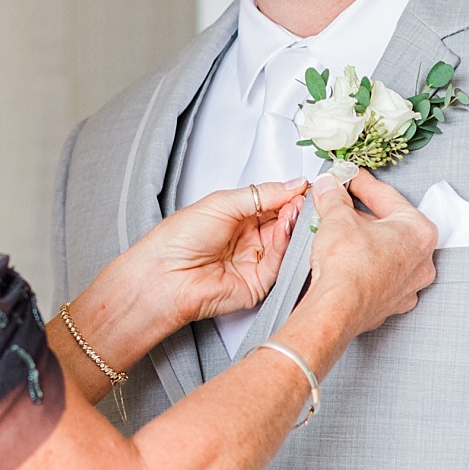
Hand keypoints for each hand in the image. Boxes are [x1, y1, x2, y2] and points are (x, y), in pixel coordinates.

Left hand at [127, 177, 308, 323]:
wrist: (164, 274)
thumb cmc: (178, 239)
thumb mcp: (222, 203)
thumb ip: (261, 194)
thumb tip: (291, 185)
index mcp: (236, 217)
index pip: (272, 204)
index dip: (288, 195)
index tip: (304, 187)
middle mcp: (247, 239)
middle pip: (282, 223)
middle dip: (294, 209)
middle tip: (303, 199)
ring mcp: (253, 261)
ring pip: (284, 243)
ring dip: (291, 225)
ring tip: (294, 210)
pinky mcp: (258, 284)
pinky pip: (278, 263)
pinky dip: (285, 245)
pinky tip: (285, 229)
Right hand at [301, 169, 437, 337]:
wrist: (336, 308)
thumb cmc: (349, 268)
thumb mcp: (337, 217)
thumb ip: (335, 197)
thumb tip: (331, 188)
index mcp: (419, 232)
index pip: (388, 197)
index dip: (362, 184)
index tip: (350, 179)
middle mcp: (421, 261)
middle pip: (389, 224)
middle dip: (361, 212)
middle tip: (339, 202)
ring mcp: (407, 286)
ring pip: (385, 252)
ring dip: (363, 239)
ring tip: (338, 230)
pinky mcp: (389, 303)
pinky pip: (378, 275)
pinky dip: (362, 264)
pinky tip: (344, 259)